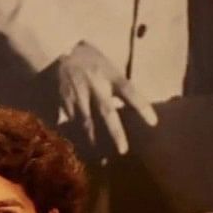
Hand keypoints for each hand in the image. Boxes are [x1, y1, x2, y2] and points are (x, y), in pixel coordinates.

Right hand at [48, 41, 157, 156]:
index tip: (154, 122)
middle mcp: (95, 87)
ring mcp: (79, 97)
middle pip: (107, 111)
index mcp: (109, 75)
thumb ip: (119, 85)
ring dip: (95, 142)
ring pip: (87, 123)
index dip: (141, 106)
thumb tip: (133, 107)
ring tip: (103, 161)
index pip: (128, 90)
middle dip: (115, 132)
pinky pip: (72, 124)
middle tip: (123, 151)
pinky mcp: (65, 104)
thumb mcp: (109, 65)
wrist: (59, 52)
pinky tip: (84, 152)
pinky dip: (79, 139)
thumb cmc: (89, 58)